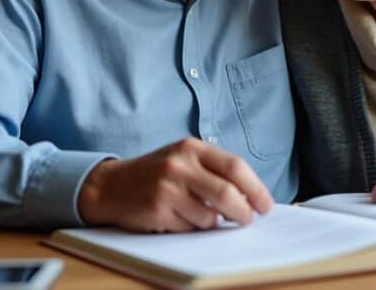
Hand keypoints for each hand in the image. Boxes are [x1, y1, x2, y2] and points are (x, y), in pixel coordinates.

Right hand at [78, 137, 273, 232]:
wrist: (110, 185)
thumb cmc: (157, 173)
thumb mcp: (184, 158)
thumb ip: (214, 170)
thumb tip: (251, 196)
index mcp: (192, 147)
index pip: (235, 166)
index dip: (256, 188)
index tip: (266, 205)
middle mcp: (179, 165)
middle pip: (227, 193)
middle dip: (244, 212)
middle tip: (248, 220)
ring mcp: (167, 188)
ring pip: (209, 216)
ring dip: (215, 223)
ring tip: (206, 217)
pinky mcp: (157, 210)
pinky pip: (190, 227)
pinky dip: (194, 228)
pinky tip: (183, 219)